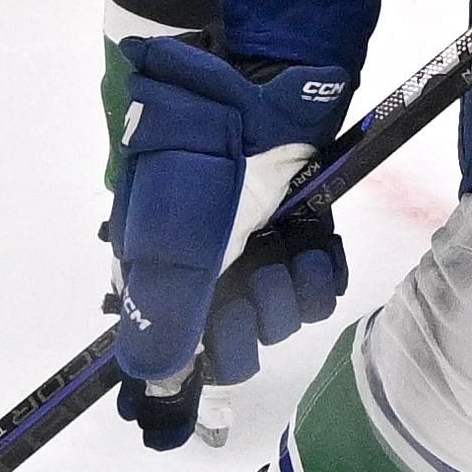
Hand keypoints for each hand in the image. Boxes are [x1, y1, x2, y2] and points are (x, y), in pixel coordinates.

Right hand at [107, 39, 351, 421]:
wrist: (257, 85)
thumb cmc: (199, 166)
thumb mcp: (170, 249)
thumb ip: (162, 325)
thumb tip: (152, 387)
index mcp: (158, 274)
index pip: (170, 350)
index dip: (189, 372)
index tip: (203, 375)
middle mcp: (204, 268)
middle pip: (231, 345)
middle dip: (247, 327)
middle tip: (248, 290)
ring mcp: (253, 248)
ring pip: (279, 318)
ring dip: (286, 295)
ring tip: (285, 253)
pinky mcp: (300, 229)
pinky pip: (317, 285)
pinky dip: (319, 272)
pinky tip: (314, 245)